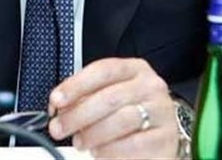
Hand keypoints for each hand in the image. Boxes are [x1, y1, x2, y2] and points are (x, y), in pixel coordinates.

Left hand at [48, 57, 177, 158]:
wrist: (162, 133)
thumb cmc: (133, 111)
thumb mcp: (112, 94)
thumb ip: (86, 97)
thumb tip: (60, 107)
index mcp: (135, 69)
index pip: (103, 70)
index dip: (76, 85)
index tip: (56, 100)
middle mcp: (151, 87)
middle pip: (109, 97)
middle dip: (78, 115)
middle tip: (60, 127)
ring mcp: (161, 112)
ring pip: (121, 121)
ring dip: (93, 134)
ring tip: (81, 142)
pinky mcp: (165, 138)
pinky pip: (133, 144)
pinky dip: (110, 150)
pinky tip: (100, 152)